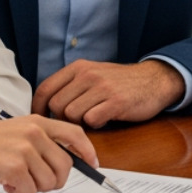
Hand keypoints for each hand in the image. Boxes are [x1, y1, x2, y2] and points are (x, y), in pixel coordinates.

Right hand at [0, 115, 98, 192]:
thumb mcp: (16, 131)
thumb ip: (40, 141)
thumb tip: (65, 164)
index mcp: (37, 122)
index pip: (75, 134)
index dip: (88, 152)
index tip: (94, 164)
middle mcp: (35, 133)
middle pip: (66, 166)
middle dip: (55, 181)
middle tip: (36, 182)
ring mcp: (25, 150)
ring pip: (49, 182)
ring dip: (33, 188)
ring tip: (14, 179)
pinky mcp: (14, 167)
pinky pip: (30, 191)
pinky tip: (4, 183)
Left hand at [32, 58, 184, 127]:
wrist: (154, 80)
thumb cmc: (120, 82)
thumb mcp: (93, 74)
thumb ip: (71, 86)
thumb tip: (46, 107)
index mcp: (79, 67)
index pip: (46, 88)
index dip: (38, 107)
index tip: (40, 119)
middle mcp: (88, 75)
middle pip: (57, 105)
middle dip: (61, 119)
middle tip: (74, 122)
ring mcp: (102, 88)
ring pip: (72, 114)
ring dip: (80, 123)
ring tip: (93, 118)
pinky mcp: (116, 102)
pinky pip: (92, 121)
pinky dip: (96, 125)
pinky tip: (104, 119)